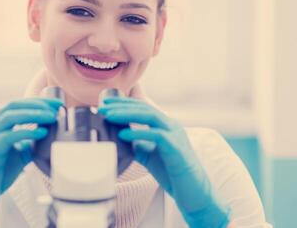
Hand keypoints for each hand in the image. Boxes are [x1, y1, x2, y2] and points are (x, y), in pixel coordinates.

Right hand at [0, 97, 62, 227]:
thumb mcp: (19, 154)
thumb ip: (30, 142)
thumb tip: (48, 133)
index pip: (17, 105)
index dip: (37, 101)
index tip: (56, 103)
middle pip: (13, 105)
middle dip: (37, 103)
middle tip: (56, 106)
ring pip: (10, 115)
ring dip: (34, 113)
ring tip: (51, 116)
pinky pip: (10, 136)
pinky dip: (28, 132)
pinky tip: (42, 133)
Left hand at [99, 97, 230, 227]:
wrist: (194, 194)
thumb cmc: (172, 174)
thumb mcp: (149, 155)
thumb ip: (136, 144)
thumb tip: (117, 136)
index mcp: (165, 125)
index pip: (142, 107)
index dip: (123, 104)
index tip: (105, 105)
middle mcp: (172, 125)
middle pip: (144, 108)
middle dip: (122, 105)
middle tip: (103, 107)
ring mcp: (176, 135)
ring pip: (150, 116)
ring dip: (127, 114)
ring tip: (109, 116)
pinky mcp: (177, 148)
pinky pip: (156, 135)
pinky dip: (138, 132)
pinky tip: (123, 134)